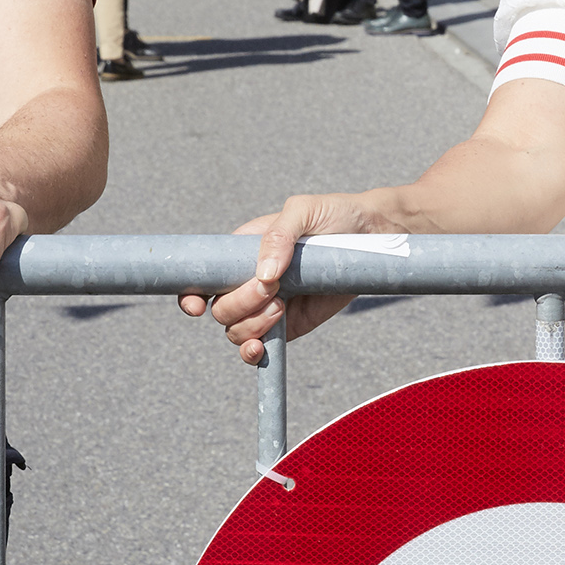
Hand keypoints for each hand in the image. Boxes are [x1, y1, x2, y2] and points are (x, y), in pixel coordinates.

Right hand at [176, 194, 392, 364]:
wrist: (373, 237)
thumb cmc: (334, 215)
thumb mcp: (303, 211)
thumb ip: (278, 236)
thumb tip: (263, 274)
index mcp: (242, 252)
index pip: (202, 277)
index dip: (191, 295)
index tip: (197, 304)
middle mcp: (249, 281)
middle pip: (220, 309)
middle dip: (239, 304)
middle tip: (272, 290)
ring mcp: (268, 306)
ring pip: (236, 330)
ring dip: (251, 325)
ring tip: (281, 307)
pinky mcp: (291, 325)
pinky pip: (262, 346)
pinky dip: (254, 354)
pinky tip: (260, 349)